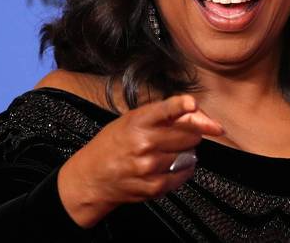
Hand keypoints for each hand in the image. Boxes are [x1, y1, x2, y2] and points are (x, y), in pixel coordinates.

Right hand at [57, 94, 223, 227]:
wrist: (92, 177)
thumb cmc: (113, 144)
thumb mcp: (131, 120)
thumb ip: (163, 114)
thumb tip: (197, 113)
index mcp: (138, 122)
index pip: (165, 110)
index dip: (181, 105)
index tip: (192, 104)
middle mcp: (144, 143)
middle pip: (190, 134)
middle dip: (191, 132)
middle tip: (178, 134)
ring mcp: (150, 166)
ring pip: (190, 154)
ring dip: (185, 152)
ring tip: (166, 151)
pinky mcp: (154, 186)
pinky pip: (184, 173)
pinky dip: (183, 168)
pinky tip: (168, 165)